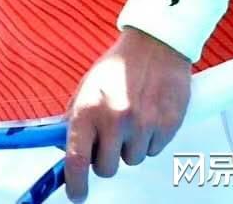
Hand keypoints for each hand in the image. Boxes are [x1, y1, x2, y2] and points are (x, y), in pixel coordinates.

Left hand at [62, 28, 191, 202]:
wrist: (155, 43)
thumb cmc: (119, 66)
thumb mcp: (87, 88)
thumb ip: (75, 120)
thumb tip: (65, 151)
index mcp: (89, 109)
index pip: (76, 160)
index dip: (75, 184)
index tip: (77, 193)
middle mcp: (115, 119)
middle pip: (107, 168)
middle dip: (107, 158)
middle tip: (111, 137)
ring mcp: (143, 124)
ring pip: (132, 160)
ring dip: (131, 145)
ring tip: (134, 116)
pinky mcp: (167, 125)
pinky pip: (154, 150)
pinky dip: (151, 138)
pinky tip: (150, 114)